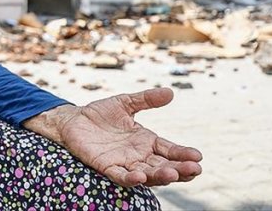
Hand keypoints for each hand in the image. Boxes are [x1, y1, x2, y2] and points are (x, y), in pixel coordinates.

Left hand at [24, 88, 201, 186]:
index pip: (169, 150)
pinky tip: (140, 177)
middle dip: (180, 169)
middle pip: (163, 166)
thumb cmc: (100, 114)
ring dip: (160, 176)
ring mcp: (124, 163)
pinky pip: (121, 176)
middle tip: (194, 169)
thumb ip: (146, 99)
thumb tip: (170, 92)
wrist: (73, 120)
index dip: (183, 154)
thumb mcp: (125, 102)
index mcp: (147, 141)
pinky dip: (131, 179)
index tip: (198, 157)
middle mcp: (139, 156)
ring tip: (173, 174)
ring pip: (147, 174)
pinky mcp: (106, 167)